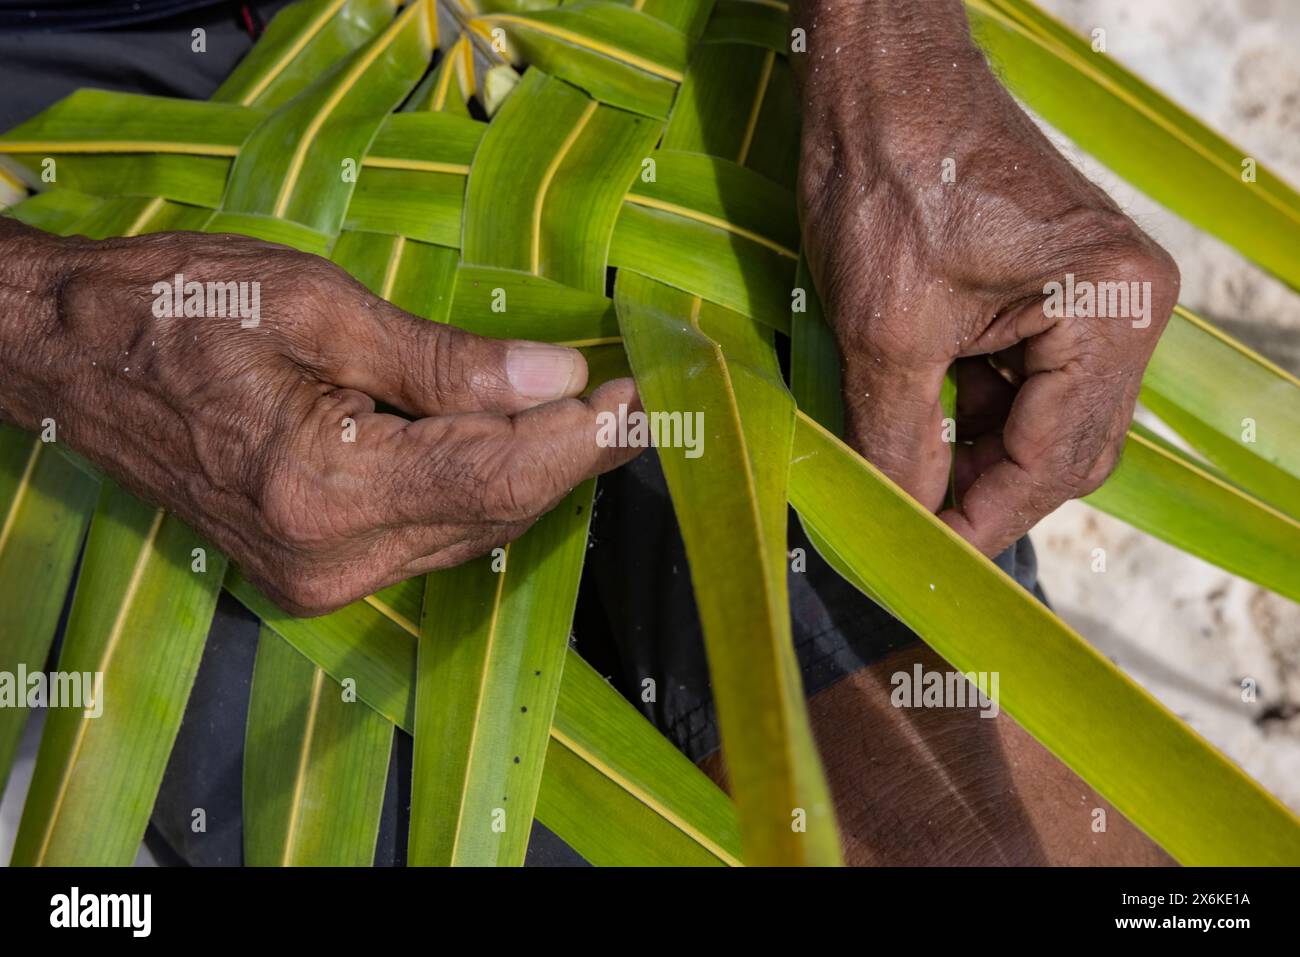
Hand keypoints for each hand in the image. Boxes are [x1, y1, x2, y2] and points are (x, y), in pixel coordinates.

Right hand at [0, 223, 639, 614]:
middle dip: (574, 454)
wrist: (75, 358)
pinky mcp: (317, 573)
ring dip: (536, 473)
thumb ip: (444, 360)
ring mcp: (320, 578)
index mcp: (321, 488)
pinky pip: (432, 536)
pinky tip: (516, 442)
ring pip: (472, 531)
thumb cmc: (179, 309)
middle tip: (635, 398)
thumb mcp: (318, 305)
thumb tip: (556, 378)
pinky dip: (482, 489)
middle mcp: (327, 558)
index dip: (583, 438)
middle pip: (495, 511)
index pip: (496, 473)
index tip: (643, 396)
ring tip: (592, 412)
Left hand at [793, 0, 1178, 555]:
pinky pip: (1021, 378)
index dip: (985, 521)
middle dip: (983, 489)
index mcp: (1111, 308)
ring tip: (900, 467)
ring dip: (971, 452)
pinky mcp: (1051, 288)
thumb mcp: (887, 332)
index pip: (1055, 460)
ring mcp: (1091, 295)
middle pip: (1062, 447)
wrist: (876, 80)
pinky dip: (967, 409)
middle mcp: (1123, 304)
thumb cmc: (889, 178)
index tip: (927, 559)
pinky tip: (914, 418)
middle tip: (912, 524)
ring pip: (1039, 419)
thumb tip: (906, 522)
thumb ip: (899, 441)